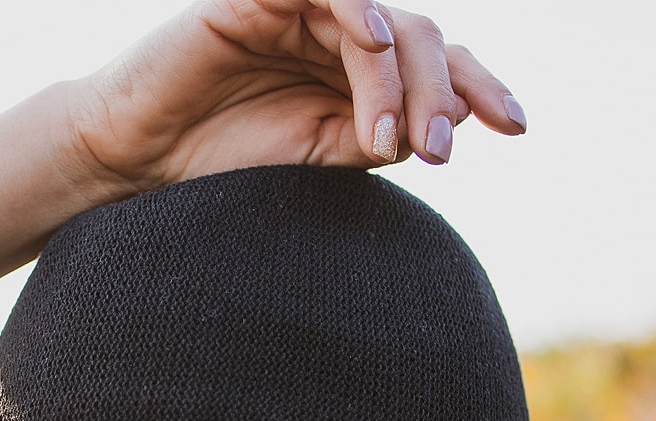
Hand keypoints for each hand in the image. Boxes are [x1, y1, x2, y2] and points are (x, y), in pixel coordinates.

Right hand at [67, 0, 524, 195]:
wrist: (139, 164)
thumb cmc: (221, 169)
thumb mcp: (318, 164)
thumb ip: (376, 137)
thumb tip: (449, 125)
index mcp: (359, 79)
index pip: (436, 67)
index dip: (479, 87)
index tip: (515, 126)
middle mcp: (341, 37)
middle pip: (423, 41)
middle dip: (441, 96)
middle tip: (436, 154)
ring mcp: (304, 10)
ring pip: (385, 20)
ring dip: (401, 77)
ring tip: (396, 138)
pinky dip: (358, 7)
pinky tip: (373, 43)